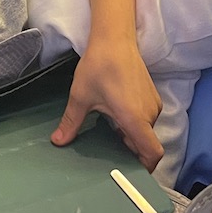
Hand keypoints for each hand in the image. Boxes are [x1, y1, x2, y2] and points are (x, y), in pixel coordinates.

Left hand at [50, 40, 163, 171]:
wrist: (114, 38)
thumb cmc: (99, 66)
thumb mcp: (81, 97)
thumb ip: (71, 122)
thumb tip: (58, 141)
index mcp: (134, 119)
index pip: (152, 153)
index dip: (146, 167)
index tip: (132, 174)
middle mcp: (149, 114)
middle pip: (145, 144)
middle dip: (130, 152)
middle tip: (109, 154)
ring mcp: (152, 103)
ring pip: (145, 131)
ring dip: (130, 136)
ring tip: (109, 132)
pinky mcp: (151, 95)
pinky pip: (145, 118)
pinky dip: (133, 123)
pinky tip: (115, 116)